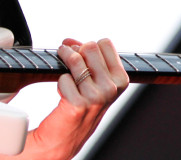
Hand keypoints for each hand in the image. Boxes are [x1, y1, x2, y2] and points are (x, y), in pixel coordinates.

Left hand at [23, 38, 128, 159]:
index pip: (104, 43)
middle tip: (66, 59)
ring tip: (63, 71)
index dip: (88, 46)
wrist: (63, 140)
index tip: (80, 55)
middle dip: (74, 51)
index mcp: (120, 79)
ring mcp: (97, 97)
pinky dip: (60, 82)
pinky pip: (63, 77)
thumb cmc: (78, 107)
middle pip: (90, 47)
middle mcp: (112, 88)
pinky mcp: (78, 104)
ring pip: (76, 60)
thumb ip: (85, 56)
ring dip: (64, 60)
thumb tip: (69, 41)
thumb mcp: (91, 80)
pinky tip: (64, 96)